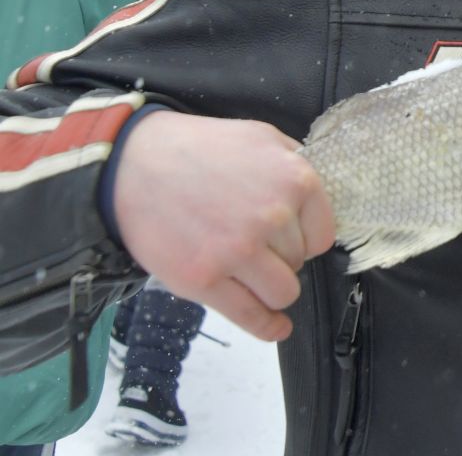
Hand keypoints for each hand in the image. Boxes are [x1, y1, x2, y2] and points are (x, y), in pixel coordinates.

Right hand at [112, 111, 335, 341]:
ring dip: (271, 288)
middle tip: (253, 244)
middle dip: (281, 258)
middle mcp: (273, 217)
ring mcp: (238, 251)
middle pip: (299, 263)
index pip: (323, 234)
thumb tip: (314, 199)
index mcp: (295, 181)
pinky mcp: (204, 280)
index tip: (289, 238)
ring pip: (282, 293)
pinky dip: (267, 327)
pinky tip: (277, 329)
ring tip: (252, 274)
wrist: (134, 165)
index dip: (306, 238)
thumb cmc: (198, 149)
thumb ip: (295, 165)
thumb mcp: (262, 138)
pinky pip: (250, 315)